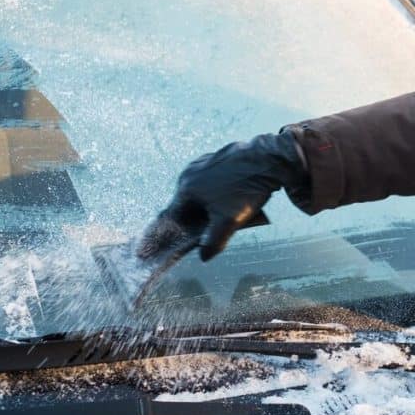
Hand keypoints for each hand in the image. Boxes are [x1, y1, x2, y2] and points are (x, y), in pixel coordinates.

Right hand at [137, 130, 306, 261]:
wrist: (271, 159)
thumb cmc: (247, 189)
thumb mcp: (229, 221)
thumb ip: (213, 242)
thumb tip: (203, 255)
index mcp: (186, 189)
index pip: (169, 219)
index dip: (158, 238)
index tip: (144, 251)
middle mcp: (189, 174)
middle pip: (183, 205)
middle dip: (187, 222)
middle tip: (190, 235)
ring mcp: (204, 163)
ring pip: (198, 192)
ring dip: (203, 207)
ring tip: (215, 217)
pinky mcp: (219, 158)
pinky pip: (210, 181)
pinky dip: (213, 193)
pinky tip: (226, 199)